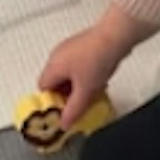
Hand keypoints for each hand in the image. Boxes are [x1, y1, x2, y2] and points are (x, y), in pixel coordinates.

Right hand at [39, 4, 150, 127]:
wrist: (116, 36)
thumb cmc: (98, 58)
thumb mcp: (85, 91)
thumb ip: (74, 110)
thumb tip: (65, 123)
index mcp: (53, 66)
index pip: (43, 90)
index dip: (53, 103)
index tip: (64, 111)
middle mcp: (57, 56)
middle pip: (56, 82)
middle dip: (67, 96)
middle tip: (79, 105)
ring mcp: (69, 49)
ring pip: (68, 74)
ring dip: (77, 87)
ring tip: (91, 94)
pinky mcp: (82, 46)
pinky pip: (78, 66)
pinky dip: (85, 76)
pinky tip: (98, 81)